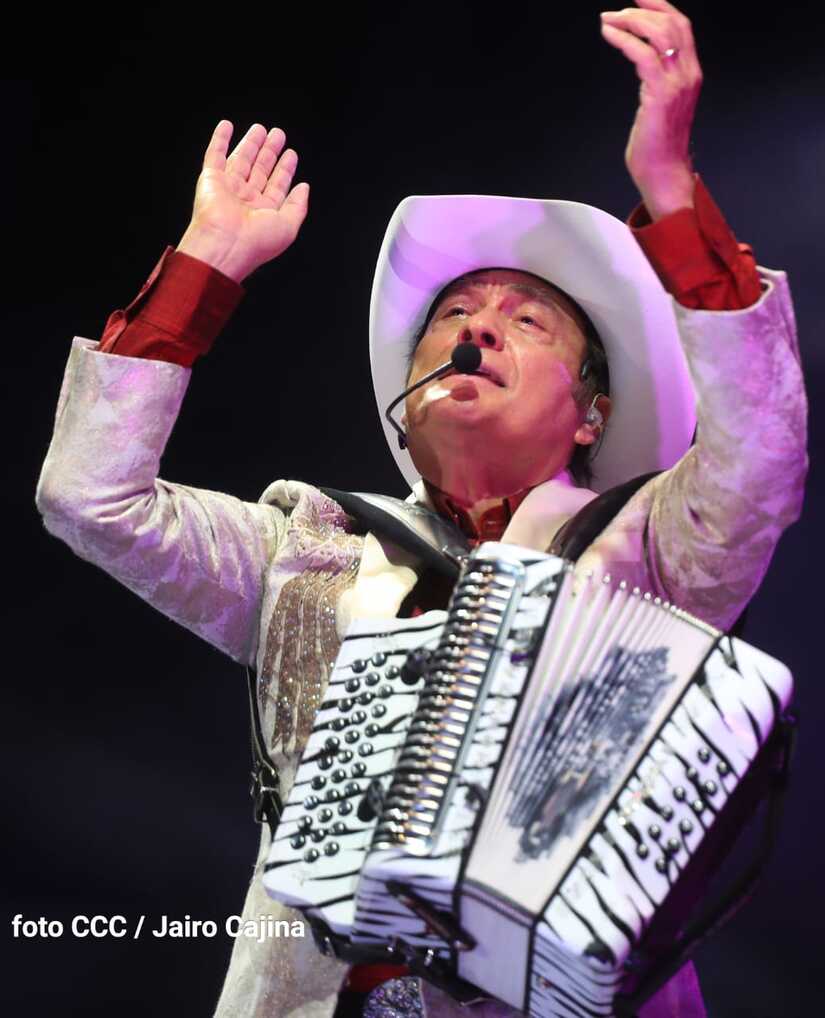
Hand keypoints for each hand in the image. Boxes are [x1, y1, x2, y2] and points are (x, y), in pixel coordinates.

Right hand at [177, 120, 308, 282]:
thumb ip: (298, 206)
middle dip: (270, 152)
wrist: (224, 245)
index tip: (291, 154)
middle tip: (278, 135)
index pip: (277, 186)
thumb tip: (304, 188)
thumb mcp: (289, 226)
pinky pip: (214, 154)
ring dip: (251, 143)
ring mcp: (228, 189)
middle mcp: (246, 200)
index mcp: (264, 212)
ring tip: (261, 129)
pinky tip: (226, 126)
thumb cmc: (256, 242)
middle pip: (260, 170)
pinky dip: (219, 139)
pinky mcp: (211, 179)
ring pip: (241, 160)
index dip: (285, 169)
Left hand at [600, 0, 701, 219]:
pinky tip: (609, 35)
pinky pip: (641, 55)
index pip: (682, 27)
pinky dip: (623, 40)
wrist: (664, 172)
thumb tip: (642, 63)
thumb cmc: (658, 146)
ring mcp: (677, 83)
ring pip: (658, 33)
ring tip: (610, 21)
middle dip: (642, 10)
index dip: (661, 7)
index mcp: (691, 74)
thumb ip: (658, 82)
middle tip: (616, 12)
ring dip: (630, 21)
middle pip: (671, 24)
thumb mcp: (662, 105)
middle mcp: (688, 74)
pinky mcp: (659, 94)